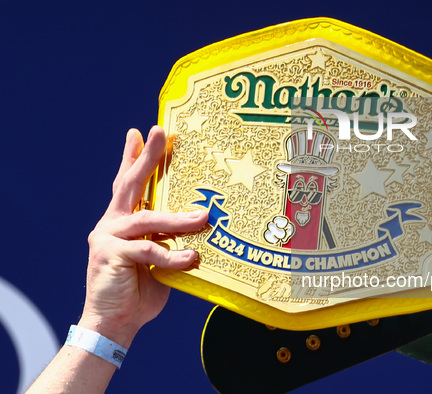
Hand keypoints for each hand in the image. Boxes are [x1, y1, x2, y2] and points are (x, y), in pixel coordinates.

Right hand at [78, 126, 207, 347]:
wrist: (115, 323)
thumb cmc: (140, 290)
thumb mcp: (159, 259)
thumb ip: (170, 239)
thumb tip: (202, 223)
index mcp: (123, 221)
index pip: (129, 184)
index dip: (133, 158)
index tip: (141, 132)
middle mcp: (112, 223)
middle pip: (130, 184)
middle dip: (147, 158)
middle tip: (159, 132)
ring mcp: (108, 237)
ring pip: (147, 218)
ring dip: (178, 218)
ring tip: (203, 217)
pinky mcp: (109, 255)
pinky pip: (148, 251)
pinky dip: (172, 255)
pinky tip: (191, 258)